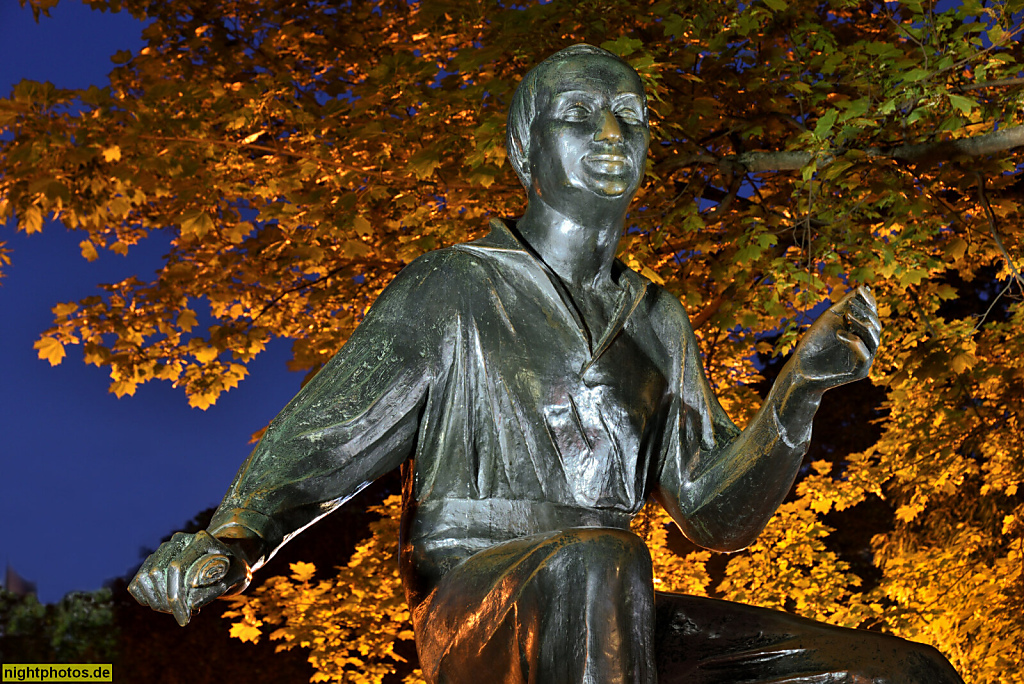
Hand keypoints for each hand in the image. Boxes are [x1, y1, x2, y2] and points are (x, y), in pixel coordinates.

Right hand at [128, 530, 250, 625]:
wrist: (227, 559)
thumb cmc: (235, 569)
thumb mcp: (237, 577)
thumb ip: (218, 588)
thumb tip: (191, 604)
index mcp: (201, 540)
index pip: (176, 567)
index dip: (176, 597)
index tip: (184, 620)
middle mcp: (180, 540)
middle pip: (157, 573)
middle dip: (167, 602)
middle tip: (184, 616)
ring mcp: (165, 549)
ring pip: (145, 577)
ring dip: (157, 602)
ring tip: (179, 610)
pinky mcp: (155, 560)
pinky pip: (138, 582)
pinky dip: (147, 598)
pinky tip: (166, 605)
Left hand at [790, 285, 880, 391]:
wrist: (800, 369)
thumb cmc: (814, 343)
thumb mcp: (829, 319)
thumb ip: (845, 304)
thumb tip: (864, 288)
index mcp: (861, 331)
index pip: (871, 314)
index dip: (869, 302)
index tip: (861, 290)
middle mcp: (866, 344)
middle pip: (876, 326)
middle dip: (865, 313)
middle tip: (850, 305)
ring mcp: (864, 359)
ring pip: (874, 340)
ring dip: (862, 325)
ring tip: (848, 316)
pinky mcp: (860, 372)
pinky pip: (864, 356)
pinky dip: (854, 342)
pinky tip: (840, 334)